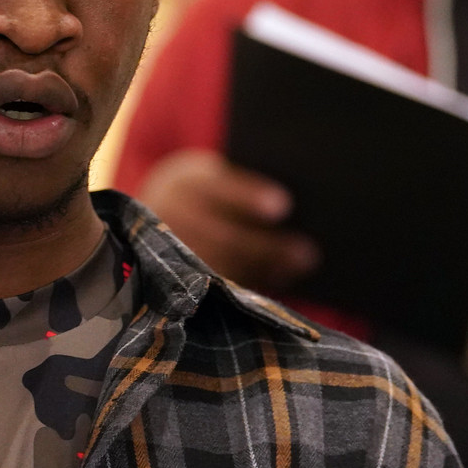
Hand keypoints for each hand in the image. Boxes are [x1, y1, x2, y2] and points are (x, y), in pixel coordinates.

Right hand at [136, 149, 318, 293]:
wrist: (159, 216)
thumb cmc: (206, 194)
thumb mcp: (213, 179)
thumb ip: (241, 190)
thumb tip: (294, 210)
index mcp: (181, 184)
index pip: (214, 188)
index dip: (248, 196)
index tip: (284, 206)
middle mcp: (168, 220)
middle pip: (219, 236)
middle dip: (265, 247)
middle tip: (308, 253)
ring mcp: (170, 256)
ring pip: (220, 267)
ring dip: (263, 268)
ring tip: (302, 266)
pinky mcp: (180, 281)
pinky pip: (218, 287)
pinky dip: (251, 284)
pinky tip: (280, 278)